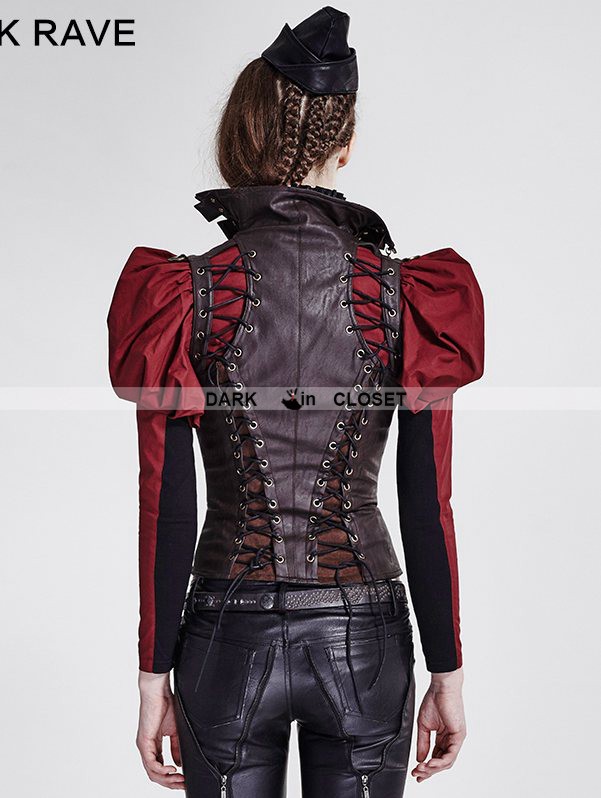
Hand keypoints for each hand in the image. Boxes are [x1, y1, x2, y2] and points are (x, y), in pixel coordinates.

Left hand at [136, 671, 184, 789]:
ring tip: (180, 779)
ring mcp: (144, 746)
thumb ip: (175, 747)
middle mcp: (147, 748)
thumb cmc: (166, 705)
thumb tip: (178, 763)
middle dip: (170, 782)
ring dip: (167, 779)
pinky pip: (151, 763)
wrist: (158, 690)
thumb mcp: (174, 730)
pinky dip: (162, 770)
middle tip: (183, 784)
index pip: (160, 768)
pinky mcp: (144, 742)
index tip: (184, 779)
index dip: (171, 777)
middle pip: (155, 774)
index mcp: (153, 745)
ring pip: (152, 772)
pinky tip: (172, 770)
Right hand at [411, 667, 465, 782]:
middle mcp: (451, 739)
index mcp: (443, 736)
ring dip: (433, 768)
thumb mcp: (423, 725)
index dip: (426, 766)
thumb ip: (423, 743)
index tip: (415, 772)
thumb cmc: (433, 699)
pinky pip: (451, 754)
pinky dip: (440, 761)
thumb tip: (420, 759)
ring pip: (447, 761)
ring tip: (421, 769)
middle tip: (417, 774)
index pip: (436, 756)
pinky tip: (430, 763)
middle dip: (428, 771)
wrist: (441, 686)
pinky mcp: (459, 736)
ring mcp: (456, 738)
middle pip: (441, 762)